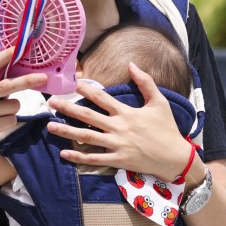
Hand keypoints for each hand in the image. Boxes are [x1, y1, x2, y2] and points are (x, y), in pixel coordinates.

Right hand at [0, 48, 47, 151]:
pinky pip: (11, 120)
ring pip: (13, 105)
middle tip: (43, 77)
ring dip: (14, 107)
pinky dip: (10, 120)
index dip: (5, 56)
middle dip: (27, 80)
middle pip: (7, 85)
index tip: (19, 48)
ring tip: (2, 111)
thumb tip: (19, 63)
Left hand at [45, 61, 192, 180]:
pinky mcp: (118, 160)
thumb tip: (132, 64)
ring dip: (67, 131)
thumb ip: (146, 82)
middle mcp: (119, 128)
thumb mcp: (159, 102)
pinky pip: (94, 159)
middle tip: (51, 103)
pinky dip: (78, 157)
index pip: (102, 98)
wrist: (175, 157)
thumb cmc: (167, 129)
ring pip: (87, 137)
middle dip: (67, 109)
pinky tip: (64, 153)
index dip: (86, 90)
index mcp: (127, 112)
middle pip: (88, 116)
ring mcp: (117, 145)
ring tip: (50, 126)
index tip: (72, 84)